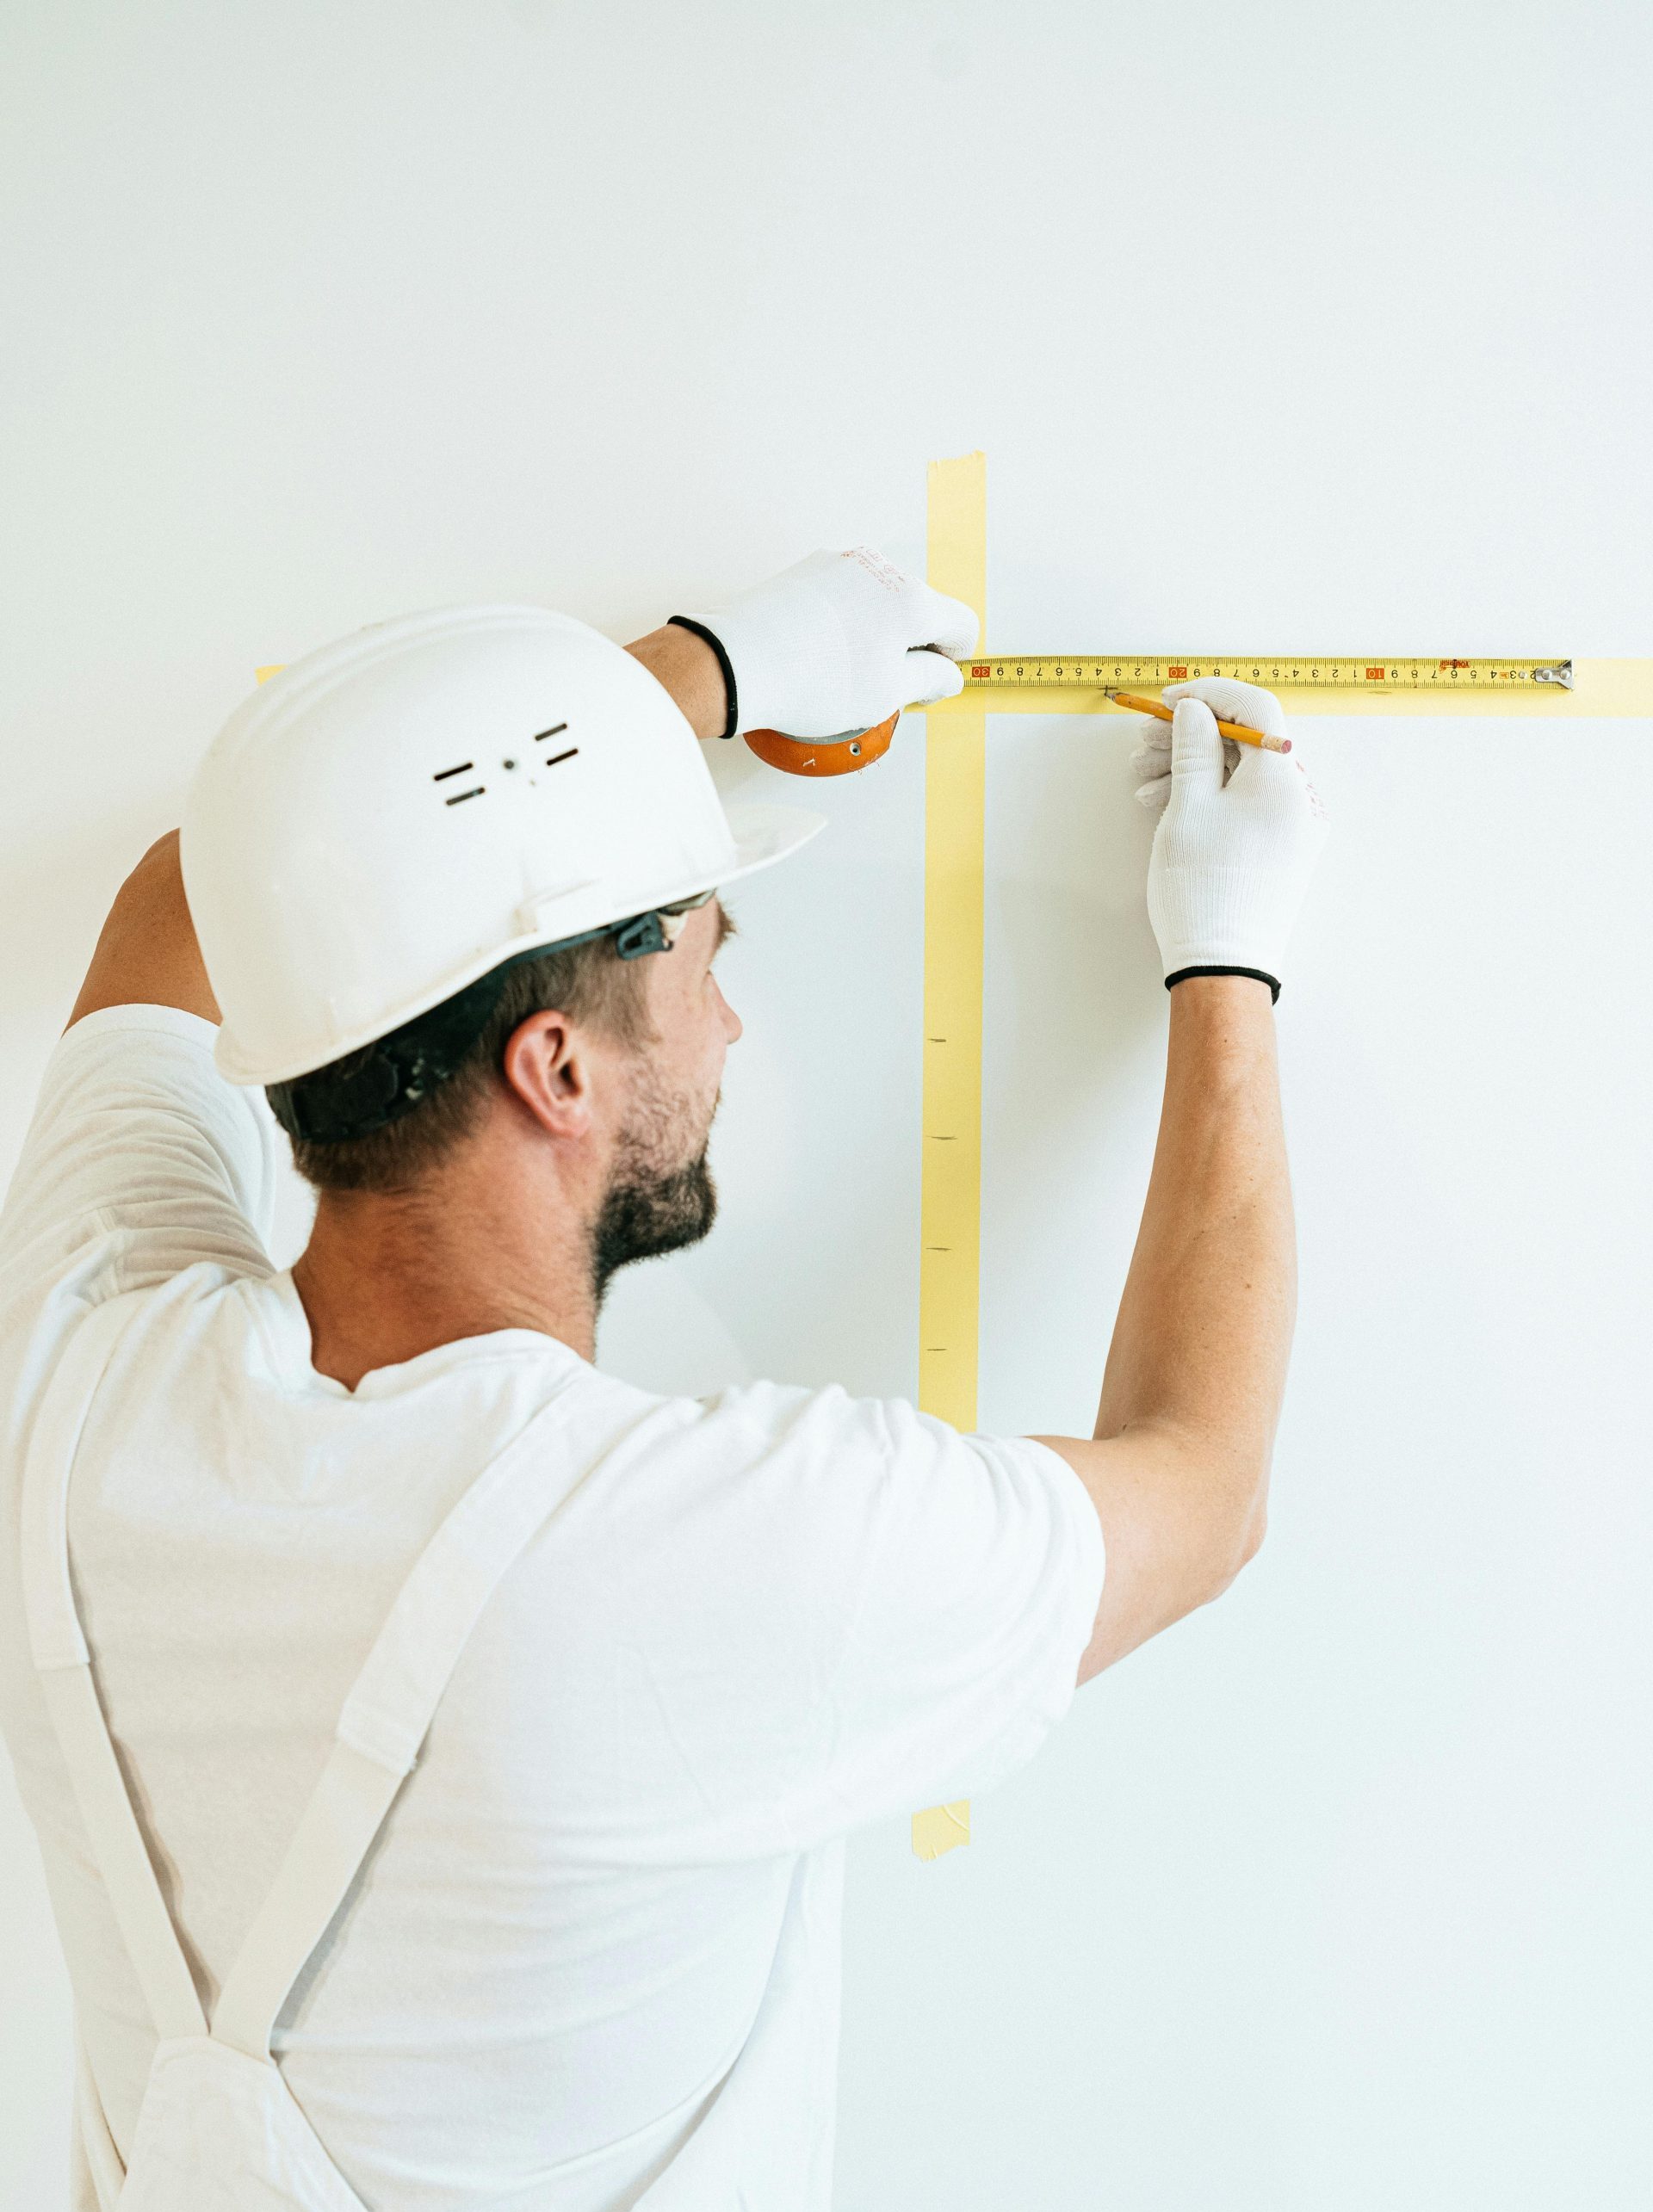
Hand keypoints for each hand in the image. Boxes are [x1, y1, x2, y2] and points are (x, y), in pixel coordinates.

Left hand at [674, 547, 978, 738]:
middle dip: (911, 645)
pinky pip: (846, 593)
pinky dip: (846, 619)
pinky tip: (820, 650)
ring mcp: (842, 563)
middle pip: (920, 609)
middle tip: (879, 684)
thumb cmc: (814, 681)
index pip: (962, 625)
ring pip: (881, 600)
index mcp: (912, 598)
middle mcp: (881, 569)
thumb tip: (946, 674)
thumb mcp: (887, 694)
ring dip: (876, 632)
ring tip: (841, 668)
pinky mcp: (809, 568)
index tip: (925, 683)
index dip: (951, 661)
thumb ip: (930, 680)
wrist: (738, 662)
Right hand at [1138, 677, 1327, 996]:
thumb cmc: (1203, 890)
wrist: (1223, 965)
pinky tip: (1170, 805)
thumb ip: (1193, 748)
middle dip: (1193, 735)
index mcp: (1282, 780)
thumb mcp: (1188, 808)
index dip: (1210, 695)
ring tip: (1144, 782)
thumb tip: (1196, 712)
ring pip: (1244, 773)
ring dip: (1195, 767)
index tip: (1171, 700)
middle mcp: (1300, 798)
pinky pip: (1251, 803)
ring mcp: (1295, 825)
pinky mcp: (1284, 848)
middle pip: (1248, 741)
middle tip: (1146, 742)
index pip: (1256, 708)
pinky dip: (1214, 796)